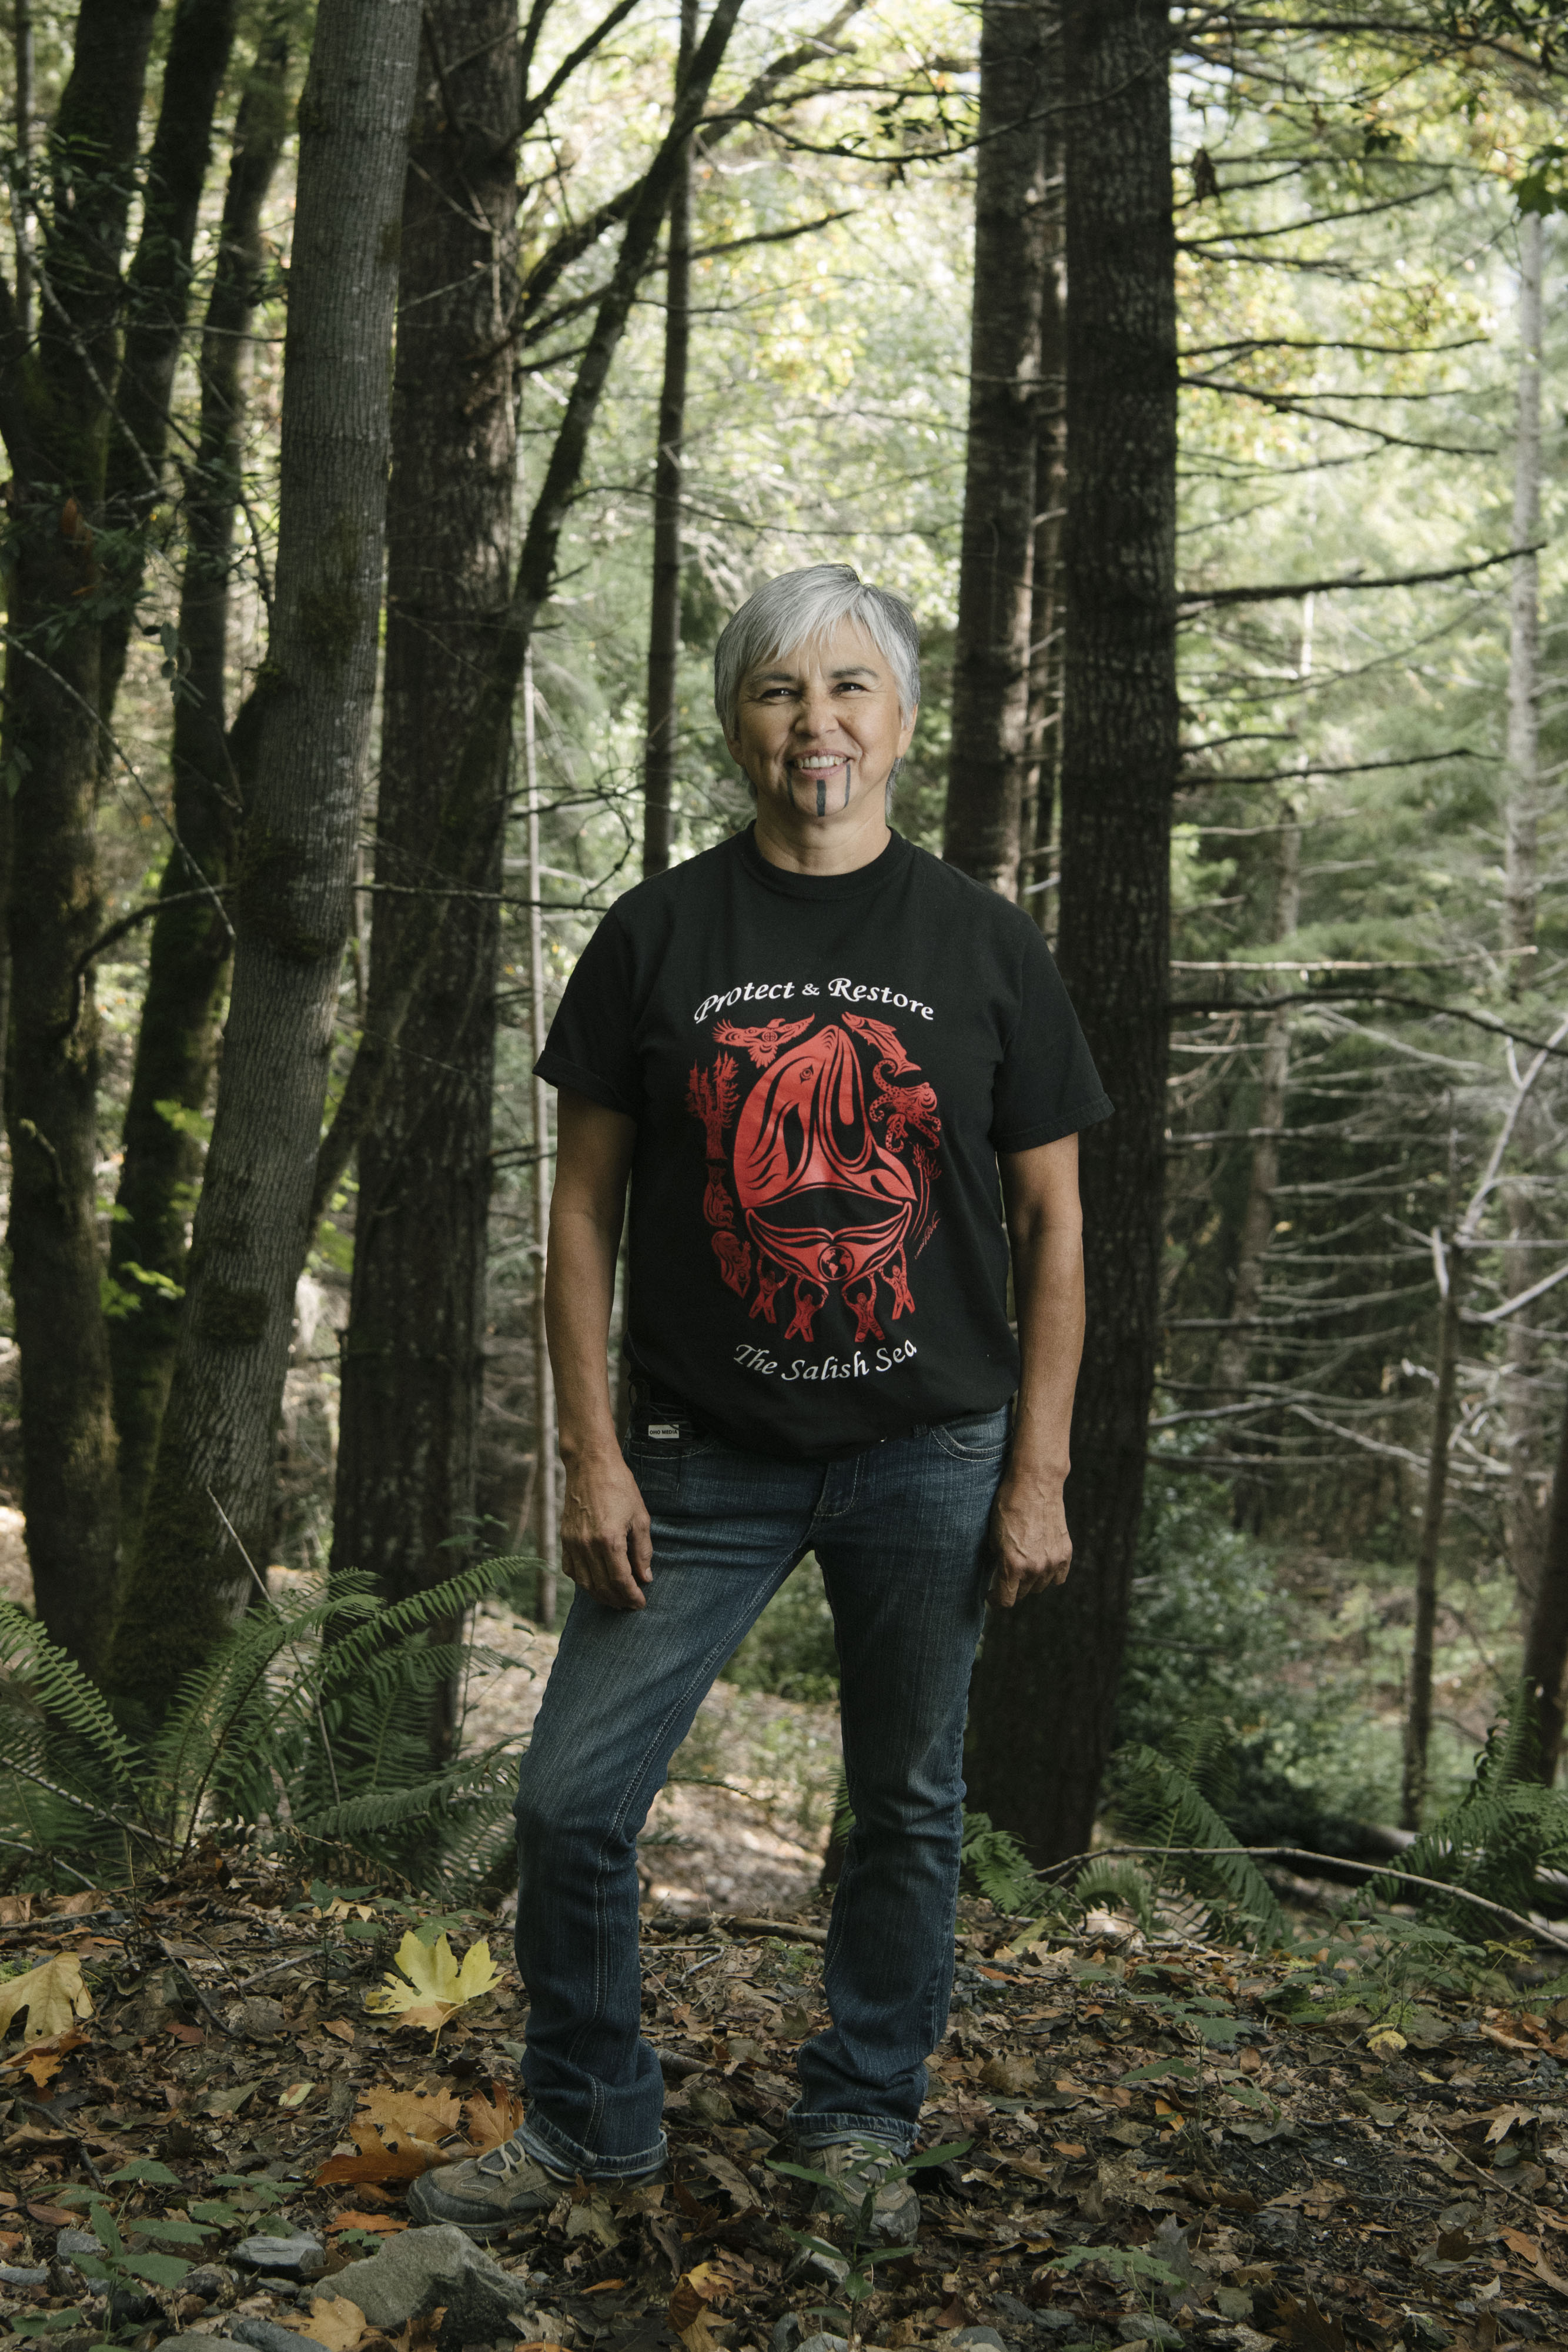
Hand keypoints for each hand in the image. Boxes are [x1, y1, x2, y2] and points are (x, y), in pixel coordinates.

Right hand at [559, 1447, 652, 1609]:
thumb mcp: (640, 1517)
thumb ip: (643, 1551)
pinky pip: (571, 1569)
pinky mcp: (564, 1538)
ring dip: (600, 1595)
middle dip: (618, 1600)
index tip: (640, 1603)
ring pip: (584, 1582)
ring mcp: (573, 1543)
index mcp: (609, 1540)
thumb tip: (645, 1577)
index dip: (631, 1596)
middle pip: (602, 1586)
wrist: (590, 1465)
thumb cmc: (619, 1487)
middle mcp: (587, 1545)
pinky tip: (595, 1583)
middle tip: (630, 1604)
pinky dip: (583, 1581)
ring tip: (615, 1599)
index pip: (620, 1581)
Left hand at [986, 1468, 1071, 1606]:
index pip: (1005, 1600)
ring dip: (1030, 1581)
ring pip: (1040, 1586)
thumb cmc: (1007, 1507)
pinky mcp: (1065, 1553)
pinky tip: (1041, 1563)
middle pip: (1022, 1593)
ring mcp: (1052, 1561)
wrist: (1034, 1485)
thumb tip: (998, 1575)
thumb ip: (997, 1561)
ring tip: (1023, 1565)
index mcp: (1013, 1565)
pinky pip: (1058, 1577)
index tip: (992, 1593)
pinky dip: (1049, 1574)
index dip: (996, 1599)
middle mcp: (1034, 1568)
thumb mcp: (992, 1536)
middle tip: (1006, 1575)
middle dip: (1012, 1587)